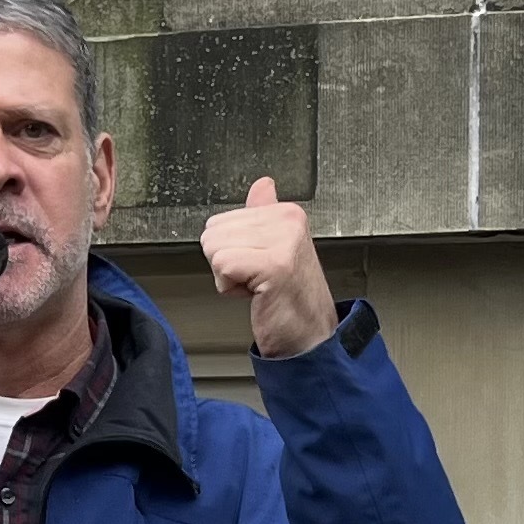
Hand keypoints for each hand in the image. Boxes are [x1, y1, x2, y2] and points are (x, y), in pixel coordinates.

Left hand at [201, 175, 336, 359]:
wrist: (310, 338)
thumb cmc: (291, 300)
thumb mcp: (278, 248)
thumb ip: (264, 215)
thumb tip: (262, 185)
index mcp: (286, 213)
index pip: (221, 220)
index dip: (231, 251)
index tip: (259, 267)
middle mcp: (287, 221)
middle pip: (213, 233)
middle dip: (227, 263)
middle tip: (258, 279)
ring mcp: (282, 241)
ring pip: (214, 249)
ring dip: (228, 277)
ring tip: (258, 286)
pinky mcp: (273, 264)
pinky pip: (222, 265)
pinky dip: (229, 288)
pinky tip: (255, 294)